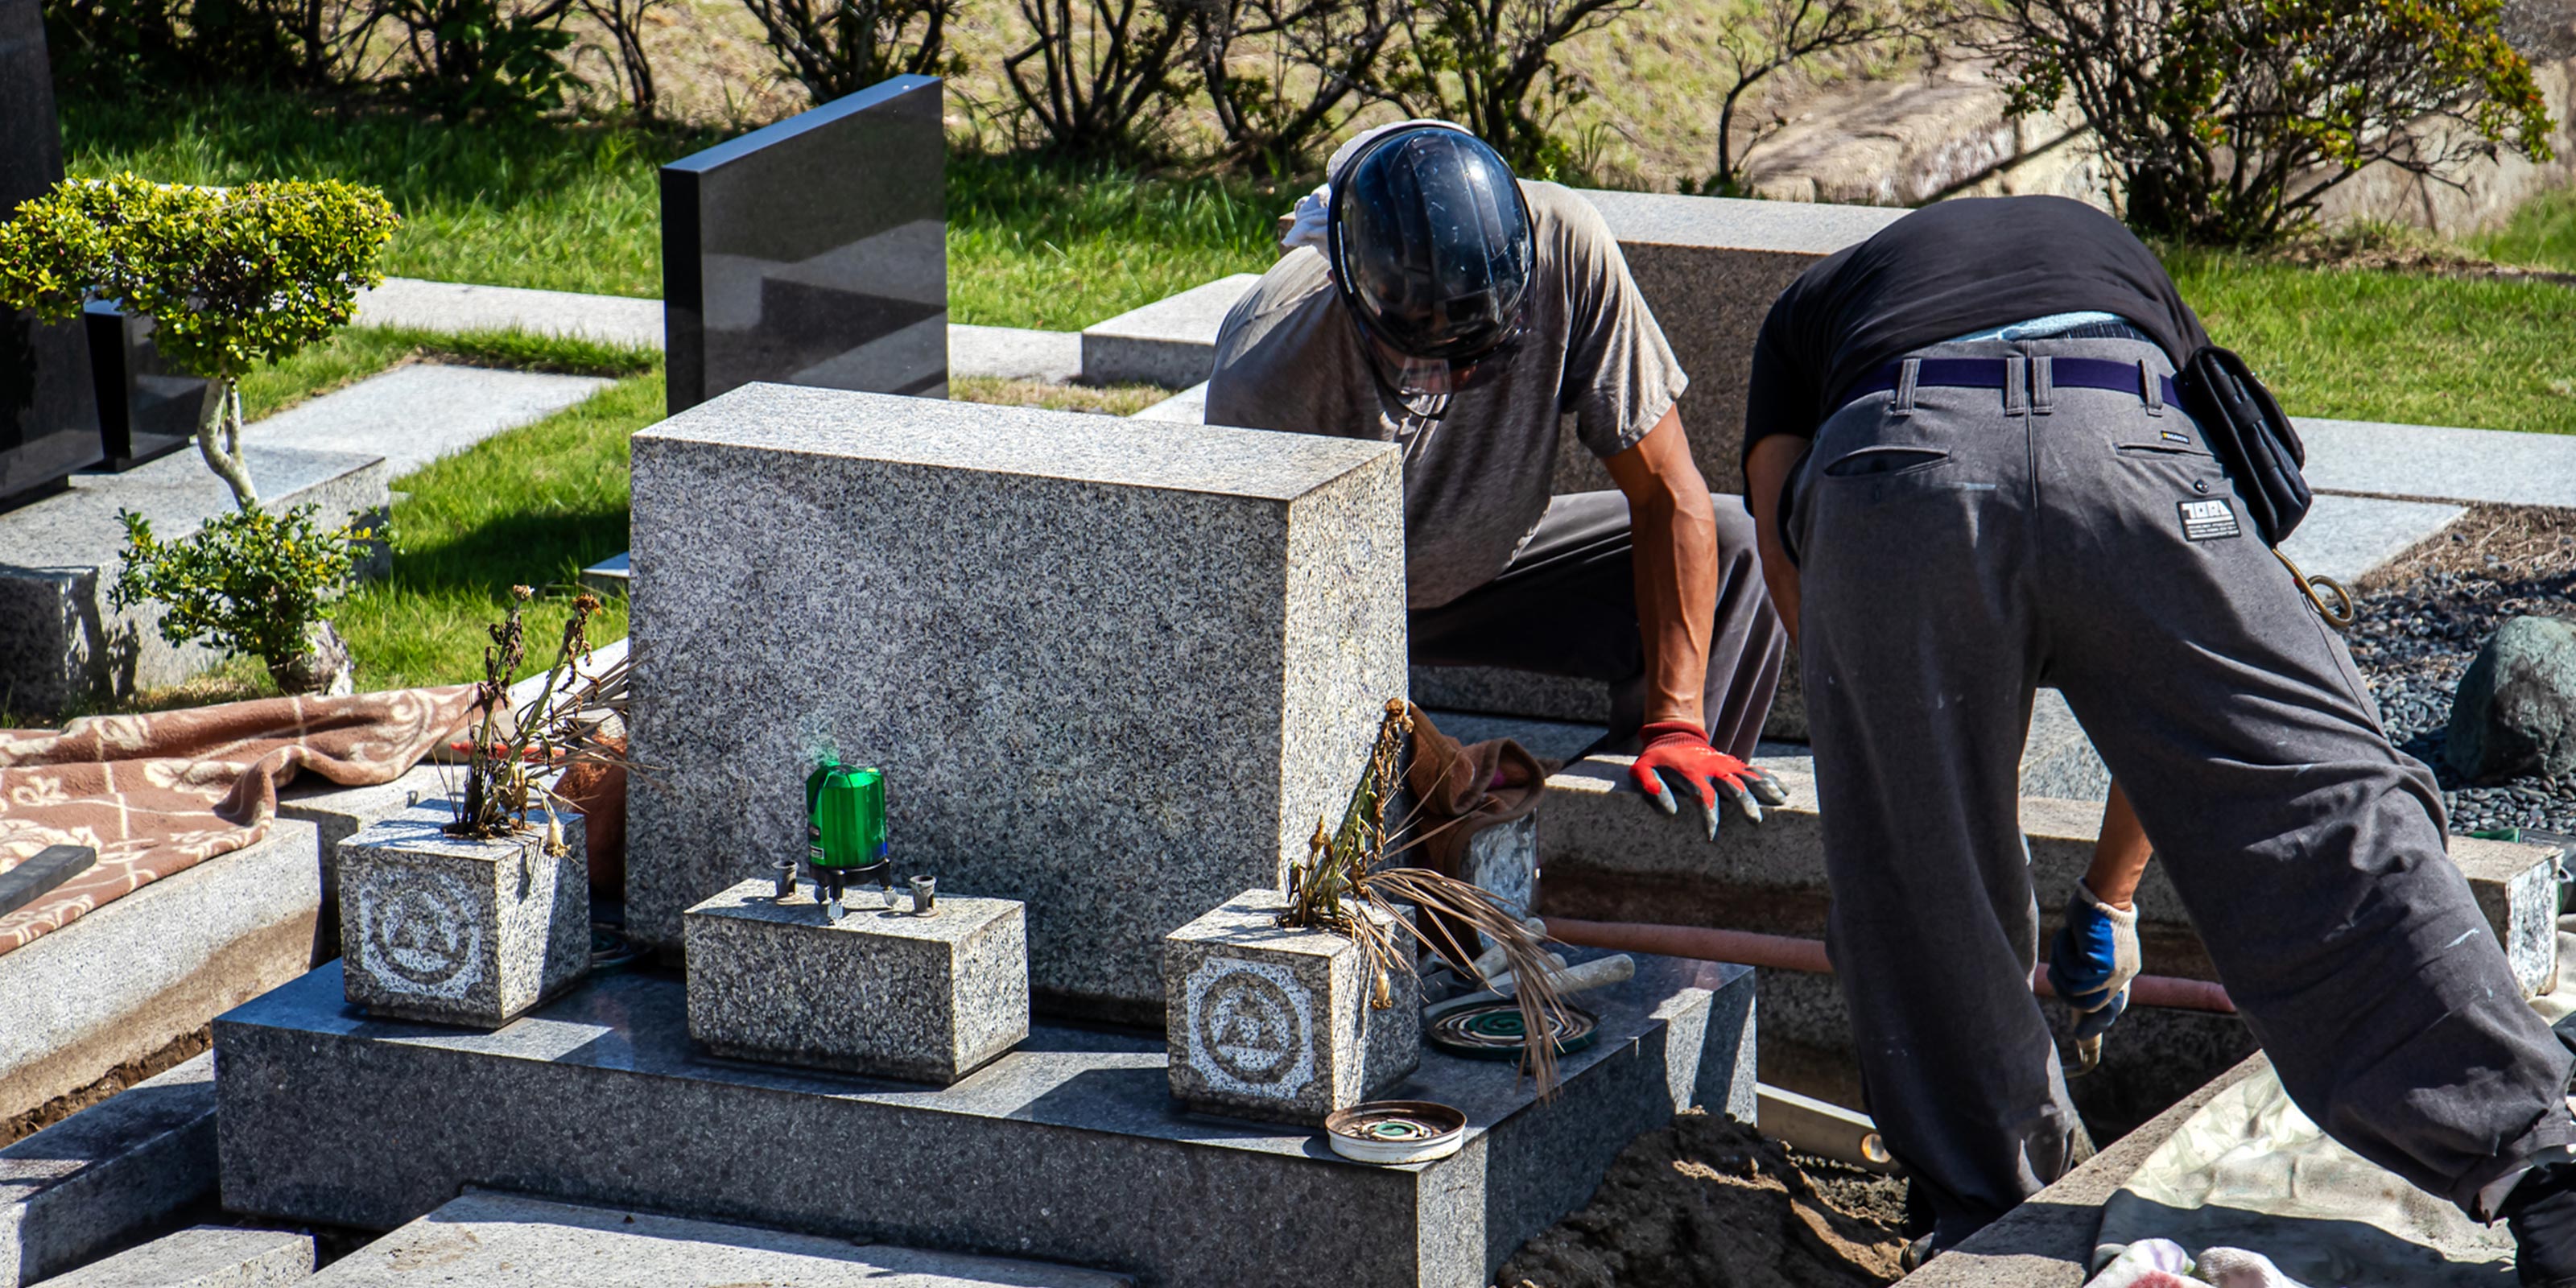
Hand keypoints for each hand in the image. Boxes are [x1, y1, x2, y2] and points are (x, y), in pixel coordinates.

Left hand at [1629, 720, 1788, 839]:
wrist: (1673, 736)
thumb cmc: (1657, 761)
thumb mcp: (1643, 771)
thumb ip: (1650, 788)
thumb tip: (1669, 811)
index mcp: (1692, 773)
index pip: (1703, 798)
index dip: (1708, 818)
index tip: (1711, 837)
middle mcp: (1713, 768)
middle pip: (1732, 786)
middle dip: (1745, 803)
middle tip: (1755, 820)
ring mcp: (1725, 764)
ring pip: (1748, 776)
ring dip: (1764, 788)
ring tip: (1780, 800)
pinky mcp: (1734, 763)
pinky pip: (1754, 771)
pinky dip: (1769, 779)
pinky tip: (1784, 790)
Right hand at [2048, 881, 2141, 1036]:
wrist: (2103, 894)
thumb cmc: (2093, 912)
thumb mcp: (2089, 944)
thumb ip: (2085, 968)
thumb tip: (2072, 989)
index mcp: (2122, 972)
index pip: (2112, 1006)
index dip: (2096, 1023)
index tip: (2079, 1034)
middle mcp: (2122, 977)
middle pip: (2087, 1004)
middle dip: (2065, 989)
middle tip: (2056, 966)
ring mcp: (2116, 975)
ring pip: (2076, 991)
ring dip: (2061, 966)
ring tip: (2063, 943)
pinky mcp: (2105, 968)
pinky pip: (2073, 975)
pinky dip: (2062, 956)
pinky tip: (2067, 937)